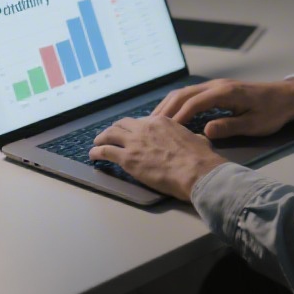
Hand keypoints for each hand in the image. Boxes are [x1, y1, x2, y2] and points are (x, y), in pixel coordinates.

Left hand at [89, 116, 226, 201]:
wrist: (195, 171)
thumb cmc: (200, 158)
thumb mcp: (196, 139)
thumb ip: (189, 137)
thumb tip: (197, 139)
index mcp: (162, 121)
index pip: (141, 121)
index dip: (134, 128)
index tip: (131, 134)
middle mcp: (145, 127)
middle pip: (122, 124)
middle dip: (114, 129)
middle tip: (110, 135)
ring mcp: (134, 142)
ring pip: (110, 134)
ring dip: (101, 138)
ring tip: (97, 144)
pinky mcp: (127, 158)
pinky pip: (105, 151)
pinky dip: (96, 152)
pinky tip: (93, 155)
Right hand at [152, 77, 293, 139]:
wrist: (286, 97)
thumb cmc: (272, 112)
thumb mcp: (254, 124)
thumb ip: (230, 127)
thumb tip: (207, 131)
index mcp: (225, 93)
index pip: (194, 103)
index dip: (178, 116)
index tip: (164, 131)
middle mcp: (217, 85)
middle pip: (183, 94)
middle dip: (165, 110)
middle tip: (150, 127)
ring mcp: (215, 85)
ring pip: (184, 92)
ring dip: (168, 105)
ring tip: (154, 122)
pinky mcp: (216, 89)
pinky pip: (190, 94)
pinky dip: (177, 103)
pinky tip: (170, 115)